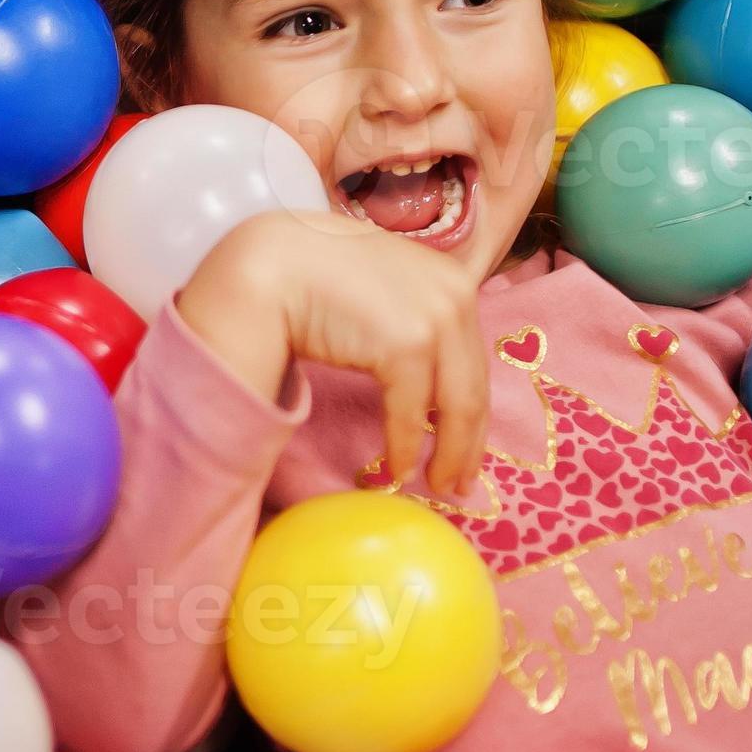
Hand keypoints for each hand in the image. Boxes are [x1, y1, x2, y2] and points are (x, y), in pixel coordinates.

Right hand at [178, 209, 489, 496]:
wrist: (275, 265)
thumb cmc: (316, 275)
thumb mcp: (382, 287)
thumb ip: (409, 314)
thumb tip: (422, 371)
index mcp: (453, 279)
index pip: (473, 358)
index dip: (475, 409)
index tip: (469, 447)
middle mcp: (455, 296)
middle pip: (474, 386)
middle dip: (469, 442)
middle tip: (459, 483)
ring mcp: (434, 319)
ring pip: (456, 406)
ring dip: (448, 454)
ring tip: (436, 485)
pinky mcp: (407, 344)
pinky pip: (413, 412)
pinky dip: (405, 446)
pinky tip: (398, 469)